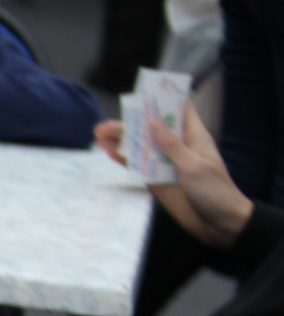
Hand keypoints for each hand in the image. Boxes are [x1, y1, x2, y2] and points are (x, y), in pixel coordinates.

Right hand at [95, 99, 254, 245]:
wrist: (219, 223)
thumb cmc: (214, 190)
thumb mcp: (194, 165)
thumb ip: (171, 145)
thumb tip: (152, 122)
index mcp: (193, 136)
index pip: (180, 109)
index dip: (164, 97)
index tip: (144, 91)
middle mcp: (177, 146)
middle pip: (151, 127)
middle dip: (130, 122)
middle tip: (105, 124)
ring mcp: (165, 163)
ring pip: (140, 146)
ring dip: (121, 141)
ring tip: (98, 137)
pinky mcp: (156, 180)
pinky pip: (138, 166)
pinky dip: (123, 159)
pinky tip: (108, 152)